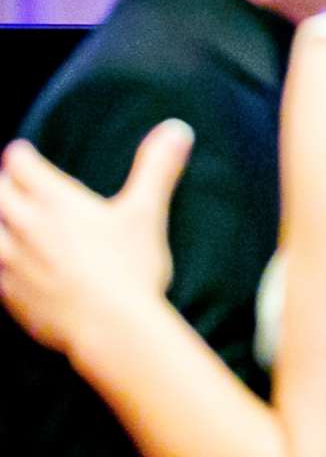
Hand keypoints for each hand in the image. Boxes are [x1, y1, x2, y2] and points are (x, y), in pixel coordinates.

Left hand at [0, 120, 190, 357]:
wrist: (110, 327)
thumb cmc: (130, 268)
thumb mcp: (147, 213)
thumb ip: (157, 168)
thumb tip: (177, 128)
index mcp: (55, 201)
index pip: (20, 164)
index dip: (22, 157)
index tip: (24, 155)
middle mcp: (25, 225)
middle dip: (4, 186)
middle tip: (12, 185)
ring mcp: (10, 260)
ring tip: (7, 221)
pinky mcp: (7, 291)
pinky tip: (8, 264)